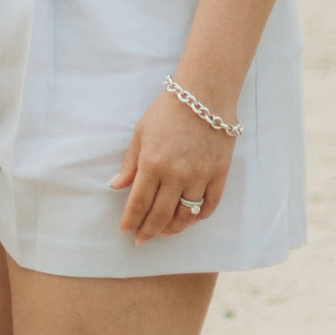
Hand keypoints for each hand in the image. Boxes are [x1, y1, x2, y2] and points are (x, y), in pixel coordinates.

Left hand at [110, 86, 233, 244]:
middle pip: (161, 214)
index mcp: (153, 164)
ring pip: (186, 214)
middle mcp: (176, 175)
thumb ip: (130, 163)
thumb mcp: (141, 133)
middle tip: (142, 240)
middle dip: (149, 231)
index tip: (126, 230)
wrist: (205, 95)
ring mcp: (200, 176)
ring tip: (165, 233)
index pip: (139, 203)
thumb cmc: (168, 111)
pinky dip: (199, 216)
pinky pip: (210, 204)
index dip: (131, 220)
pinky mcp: (219, 174)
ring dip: (174, 228)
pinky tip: (191, 220)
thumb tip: (116, 186)